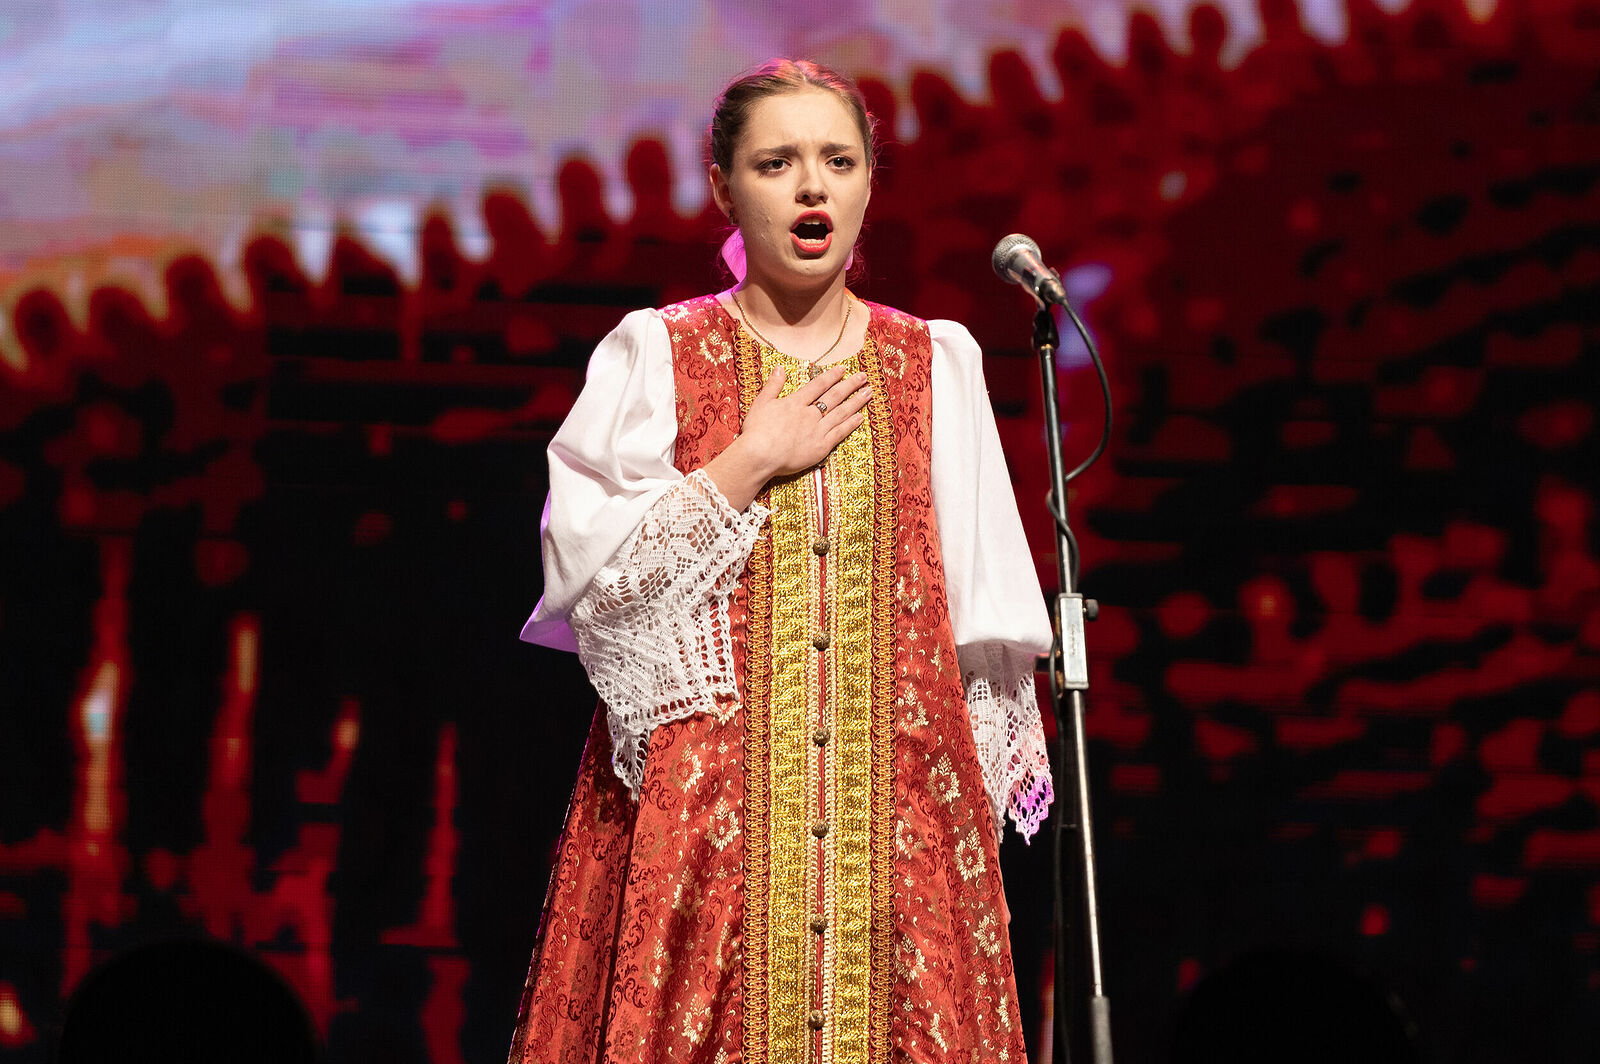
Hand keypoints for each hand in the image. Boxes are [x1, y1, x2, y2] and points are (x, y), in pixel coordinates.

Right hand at [701, 363, 870, 509]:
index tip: (844, 369)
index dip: (832, 375)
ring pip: (841, 412)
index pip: (818, 385)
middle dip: (850, 385)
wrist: (759, 455)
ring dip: (856, 401)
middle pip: (834, 396)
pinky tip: (860, 417)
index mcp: (795, 402)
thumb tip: (780, 367)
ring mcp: (817, 430)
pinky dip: (851, 424)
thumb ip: (772, 385)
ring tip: (869, 392)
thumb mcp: (760, 403)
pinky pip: (840, 433)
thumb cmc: (756, 431)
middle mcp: (809, 414)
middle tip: (864, 376)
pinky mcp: (821, 447)